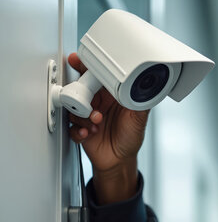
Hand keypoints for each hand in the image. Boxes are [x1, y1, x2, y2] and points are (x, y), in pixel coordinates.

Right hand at [68, 53, 148, 203]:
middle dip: (82, 96)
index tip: (77, 61)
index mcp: (111, 96)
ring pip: (75, 108)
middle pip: (80, 90)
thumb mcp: (140, 117)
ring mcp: (88, 116)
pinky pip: (71, 126)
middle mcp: (98, 103)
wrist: (121, 160)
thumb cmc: (131, 137)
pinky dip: (78, 129)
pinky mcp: (80, 129)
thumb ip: (140, 100)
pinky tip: (88, 133)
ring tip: (96, 123)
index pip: (97, 77)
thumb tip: (143, 85)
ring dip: (84, 116)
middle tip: (91, 105)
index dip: (86, 67)